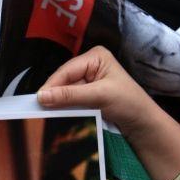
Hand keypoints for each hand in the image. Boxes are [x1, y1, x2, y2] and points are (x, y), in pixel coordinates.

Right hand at [38, 46, 179, 179]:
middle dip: (54, 94)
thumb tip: (41, 96)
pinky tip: (57, 115)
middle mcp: (89, 65)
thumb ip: (70, 95)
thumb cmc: (127, 103)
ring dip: (58, 102)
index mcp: (95, 57)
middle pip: (63, 80)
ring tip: (45, 114)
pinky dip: (64, 108)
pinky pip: (69, 100)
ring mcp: (87, 81)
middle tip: (38, 109)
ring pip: (64, 91)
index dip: (52, 85)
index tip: (38, 100)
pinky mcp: (86, 95)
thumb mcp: (99, 96)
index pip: (67, 70)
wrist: (142, 123)